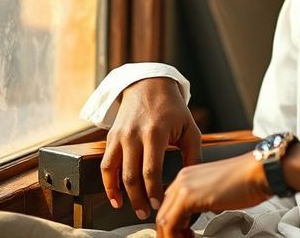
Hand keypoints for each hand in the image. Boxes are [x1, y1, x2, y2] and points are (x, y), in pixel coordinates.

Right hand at [101, 77, 201, 219]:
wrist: (149, 86)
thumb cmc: (173, 109)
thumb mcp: (189, 128)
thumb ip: (193, 155)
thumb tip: (193, 181)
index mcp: (156, 133)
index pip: (151, 171)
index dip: (154, 192)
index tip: (159, 205)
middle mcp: (134, 135)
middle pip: (132, 176)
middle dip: (138, 199)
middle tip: (145, 213)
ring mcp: (120, 136)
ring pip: (115, 172)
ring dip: (120, 194)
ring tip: (129, 208)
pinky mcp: (111, 137)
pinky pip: (105, 165)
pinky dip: (107, 183)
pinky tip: (115, 196)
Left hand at [155, 153, 270, 237]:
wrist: (259, 172)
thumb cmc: (247, 181)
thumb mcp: (218, 192)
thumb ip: (204, 200)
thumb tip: (198, 216)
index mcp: (189, 175)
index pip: (169, 204)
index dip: (173, 224)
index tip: (183, 235)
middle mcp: (183, 178)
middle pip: (163, 212)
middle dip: (169, 233)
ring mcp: (184, 186)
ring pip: (163, 220)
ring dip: (171, 236)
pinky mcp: (188, 196)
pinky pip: (170, 224)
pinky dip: (175, 237)